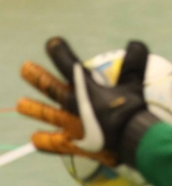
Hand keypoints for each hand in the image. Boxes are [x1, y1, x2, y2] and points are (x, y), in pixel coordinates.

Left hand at [16, 38, 157, 166]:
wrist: (131, 138)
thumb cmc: (133, 108)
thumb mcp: (135, 80)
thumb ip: (135, 60)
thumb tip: (134, 43)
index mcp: (85, 87)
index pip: (67, 65)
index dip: (58, 52)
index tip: (52, 42)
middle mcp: (73, 104)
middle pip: (51, 88)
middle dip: (37, 77)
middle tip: (25, 68)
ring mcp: (71, 124)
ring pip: (47, 114)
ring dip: (34, 108)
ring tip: (21, 104)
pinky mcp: (74, 142)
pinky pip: (55, 143)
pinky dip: (45, 141)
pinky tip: (34, 140)